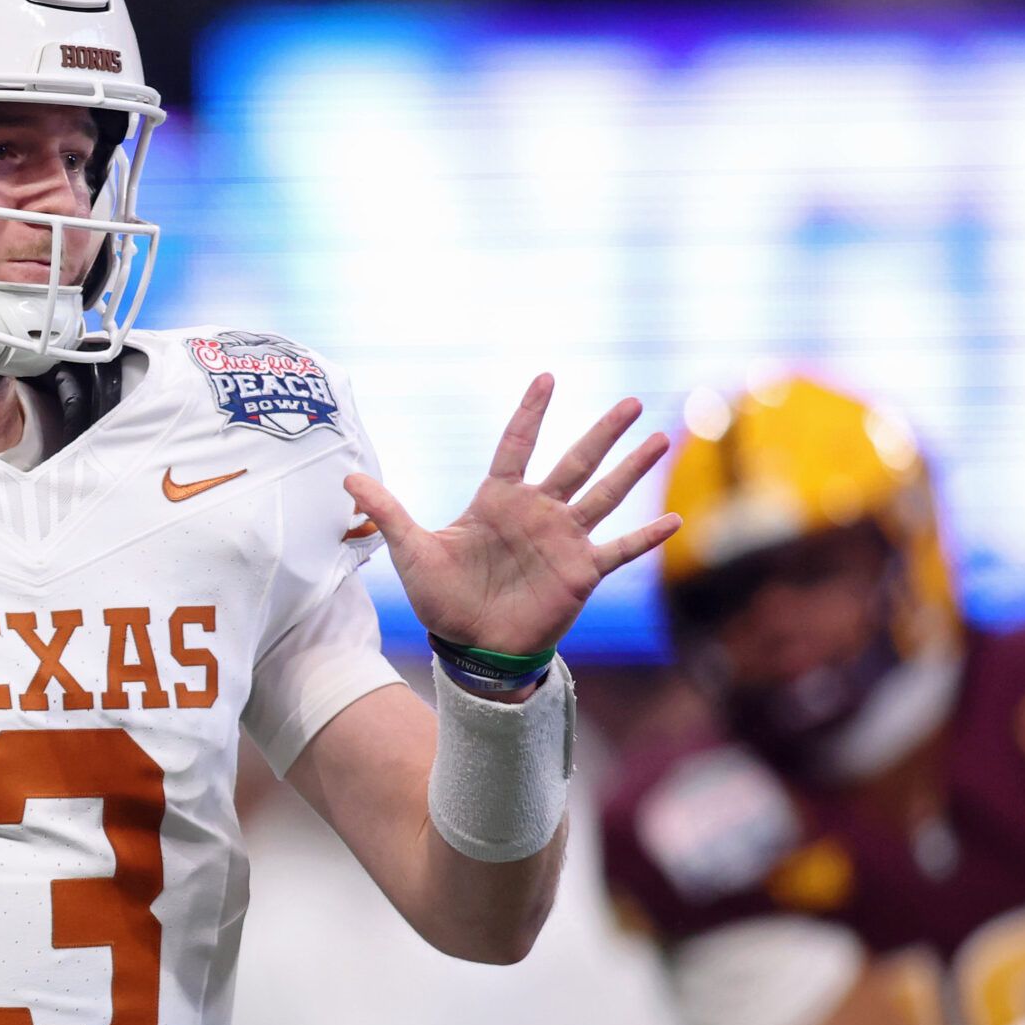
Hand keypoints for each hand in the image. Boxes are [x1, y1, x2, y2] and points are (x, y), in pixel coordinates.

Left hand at [346, 374, 679, 657]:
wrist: (471, 646)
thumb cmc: (442, 598)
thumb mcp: (410, 550)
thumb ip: (389, 511)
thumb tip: (347, 479)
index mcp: (497, 500)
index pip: (517, 445)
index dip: (531, 413)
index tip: (548, 377)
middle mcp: (537, 513)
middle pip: (576, 461)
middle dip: (604, 431)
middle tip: (632, 399)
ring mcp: (563, 540)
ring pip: (604, 494)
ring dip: (633, 468)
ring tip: (662, 438)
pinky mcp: (581, 572)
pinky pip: (620, 549)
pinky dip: (647, 536)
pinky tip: (676, 519)